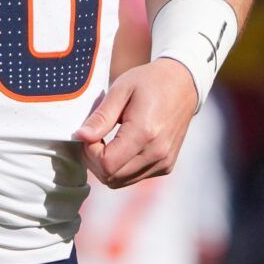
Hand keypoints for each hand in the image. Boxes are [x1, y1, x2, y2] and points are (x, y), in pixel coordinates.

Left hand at [75, 59, 197, 188]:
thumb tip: (81, 137)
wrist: (183, 84)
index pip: (107, 164)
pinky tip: (123, 146)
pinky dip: (122, 167)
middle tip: (94, 138)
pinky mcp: (166, 165)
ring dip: (107, 167)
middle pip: (111, 177)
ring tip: (107, 142)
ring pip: (120, 182)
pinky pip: (134, 177)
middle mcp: (157, 152)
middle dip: (94, 161)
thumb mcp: (121, 89)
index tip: (90, 134)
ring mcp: (164, 161)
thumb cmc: (150, 82)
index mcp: (145, 132)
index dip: (90, 153)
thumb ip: (101, 116)